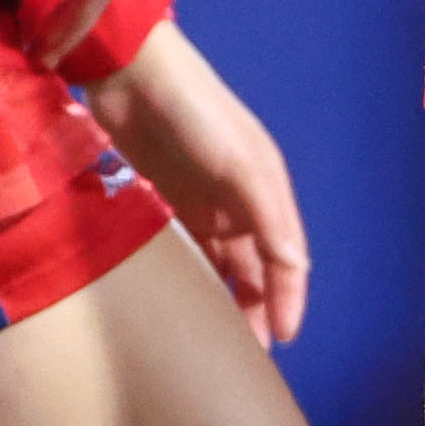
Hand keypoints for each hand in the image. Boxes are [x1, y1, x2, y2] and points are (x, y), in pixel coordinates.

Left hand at [90, 18, 311, 344]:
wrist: (130, 71)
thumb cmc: (193, 111)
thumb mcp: (240, 161)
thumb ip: (268, 215)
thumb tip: (294, 269)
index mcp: (266, 189)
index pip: (285, 258)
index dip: (288, 299)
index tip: (281, 341)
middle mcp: (239, 200)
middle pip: (256, 267)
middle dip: (258, 308)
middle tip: (245, 354)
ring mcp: (202, 202)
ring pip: (223, 264)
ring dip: (227, 298)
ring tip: (218, 340)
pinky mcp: (166, 201)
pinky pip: (189, 251)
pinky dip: (194, 278)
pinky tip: (187, 305)